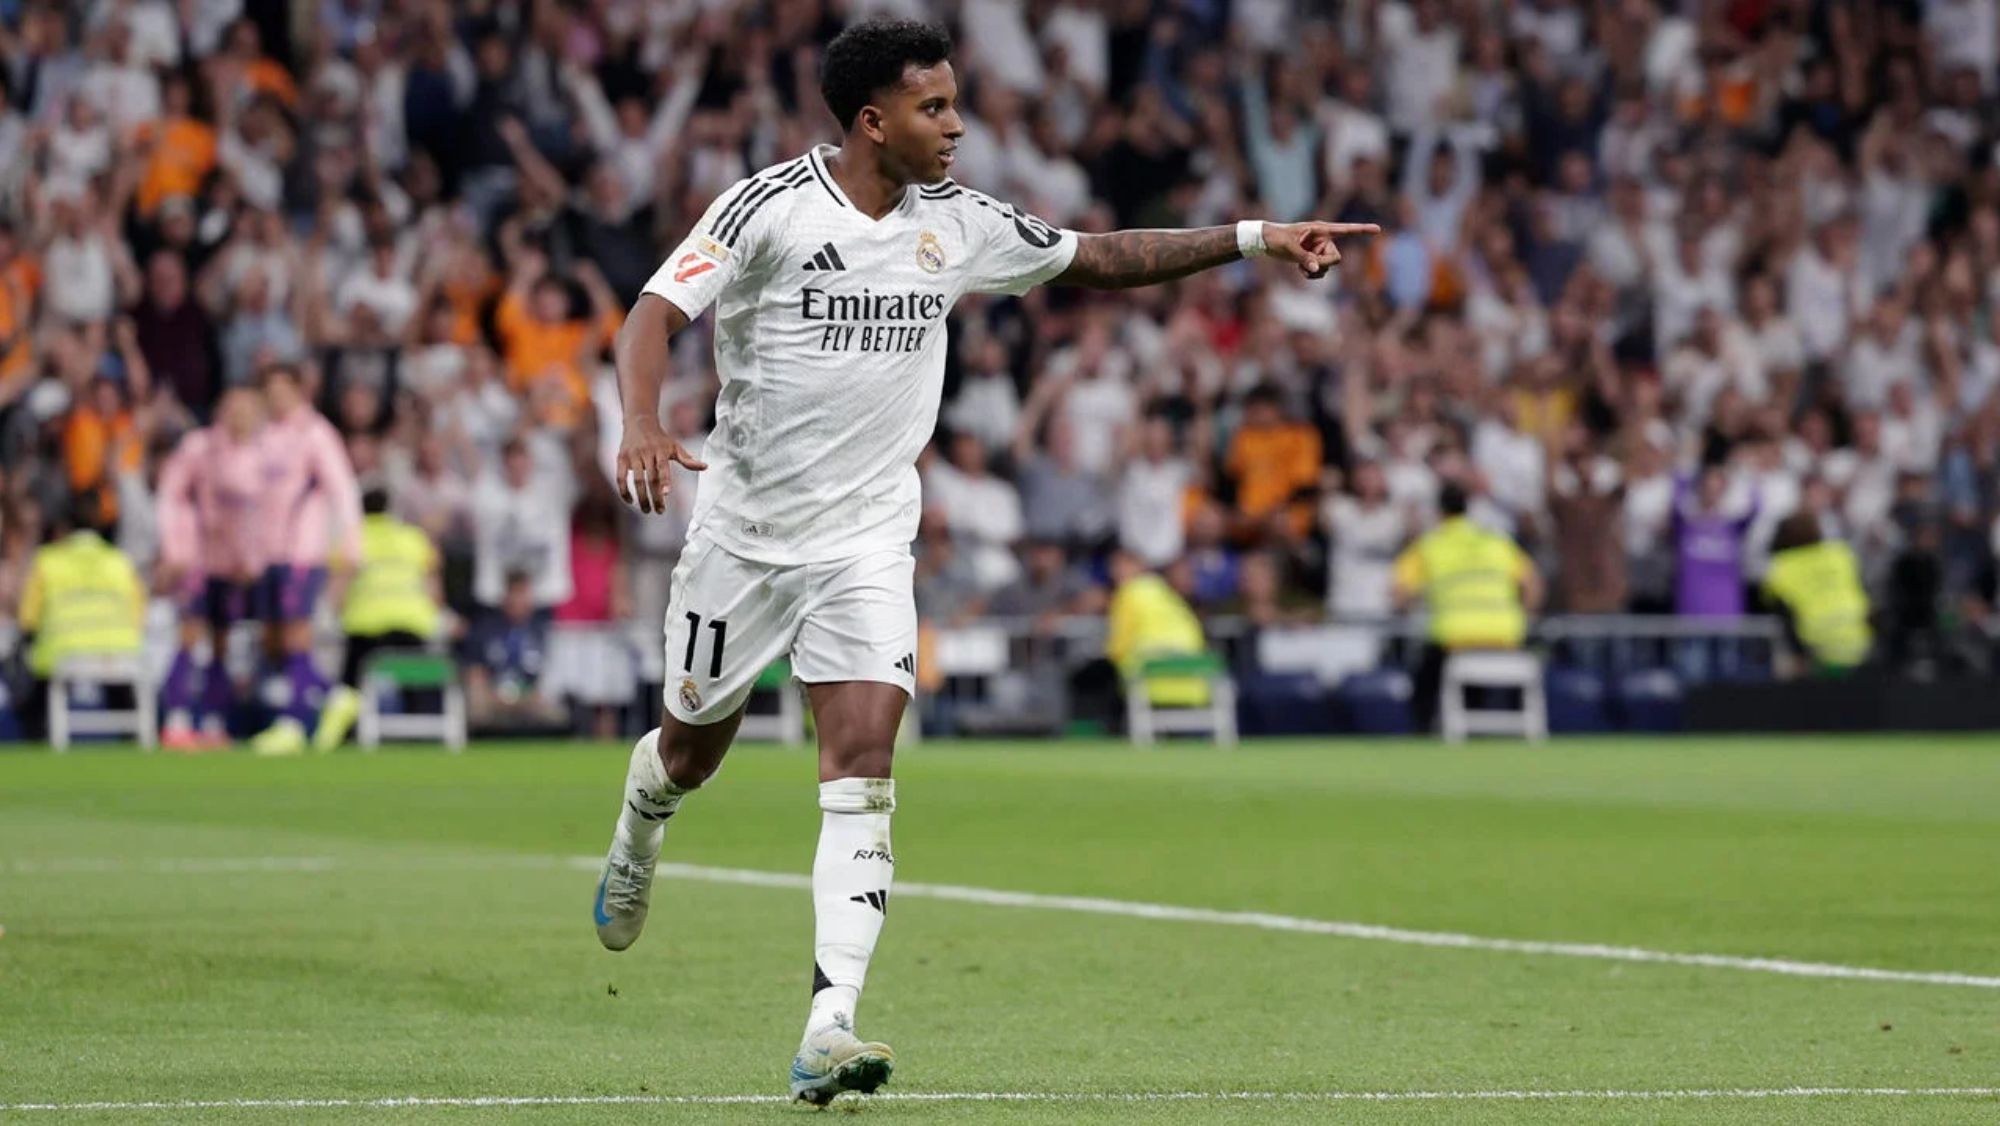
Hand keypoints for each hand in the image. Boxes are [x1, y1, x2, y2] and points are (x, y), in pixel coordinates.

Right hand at [616, 416, 705, 514]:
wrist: (639, 421)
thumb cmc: (660, 439)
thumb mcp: (675, 447)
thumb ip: (687, 460)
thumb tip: (705, 467)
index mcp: (660, 450)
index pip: (663, 467)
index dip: (664, 481)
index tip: (667, 495)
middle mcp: (646, 453)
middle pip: (650, 478)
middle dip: (655, 497)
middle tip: (659, 512)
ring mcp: (632, 456)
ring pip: (636, 480)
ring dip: (641, 497)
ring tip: (647, 511)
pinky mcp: (621, 458)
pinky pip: (620, 478)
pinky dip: (624, 491)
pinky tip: (630, 501)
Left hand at [1265, 221, 1381, 279]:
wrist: (1265, 241)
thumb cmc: (1276, 238)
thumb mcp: (1289, 248)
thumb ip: (1304, 258)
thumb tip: (1315, 268)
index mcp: (1321, 230)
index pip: (1346, 230)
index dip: (1362, 230)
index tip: (1378, 229)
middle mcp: (1323, 239)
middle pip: (1336, 258)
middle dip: (1323, 265)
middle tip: (1308, 265)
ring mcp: (1319, 250)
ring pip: (1328, 267)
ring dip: (1316, 272)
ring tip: (1300, 268)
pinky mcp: (1314, 258)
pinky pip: (1321, 271)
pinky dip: (1312, 274)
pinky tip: (1300, 270)